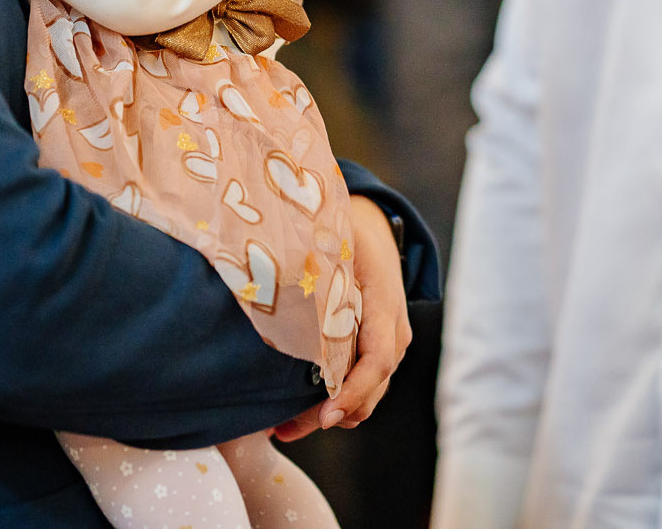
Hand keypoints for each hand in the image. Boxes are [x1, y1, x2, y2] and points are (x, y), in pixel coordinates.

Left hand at [274, 194, 411, 440]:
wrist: (376, 232)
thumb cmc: (351, 235)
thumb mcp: (336, 241)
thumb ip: (314, 261)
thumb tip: (268, 275)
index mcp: (384, 304)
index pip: (378, 359)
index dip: (354, 390)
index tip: (327, 414)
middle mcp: (393, 331)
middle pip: (372, 388)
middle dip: (332, 415)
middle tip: (285, 429)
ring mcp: (388, 344)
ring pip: (367, 394)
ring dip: (329, 416)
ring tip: (280, 428)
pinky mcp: (375, 351)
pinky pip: (361, 386)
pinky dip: (333, 404)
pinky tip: (294, 413)